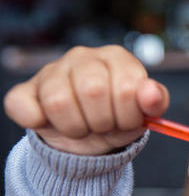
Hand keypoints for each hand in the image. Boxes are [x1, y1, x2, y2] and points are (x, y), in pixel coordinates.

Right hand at [3, 45, 169, 154]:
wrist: (90, 139)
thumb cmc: (119, 118)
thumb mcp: (144, 113)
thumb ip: (156, 101)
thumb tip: (151, 93)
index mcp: (117, 57)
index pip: (125, 89)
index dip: (128, 116)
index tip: (126, 122)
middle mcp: (83, 57)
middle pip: (93, 92)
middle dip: (104, 122)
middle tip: (105, 126)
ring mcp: (52, 70)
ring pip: (59, 102)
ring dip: (77, 128)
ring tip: (84, 127)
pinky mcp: (26, 90)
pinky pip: (25, 107)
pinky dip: (39, 122)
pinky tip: (52, 123)